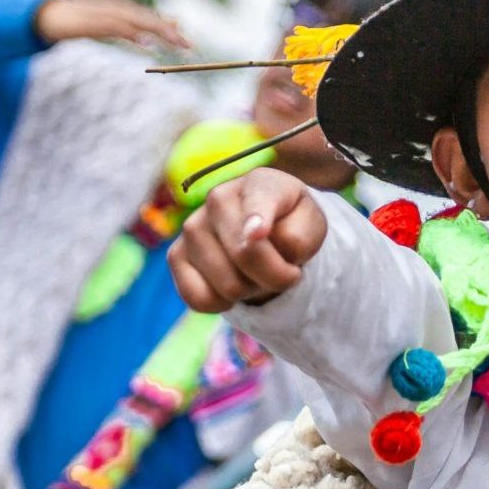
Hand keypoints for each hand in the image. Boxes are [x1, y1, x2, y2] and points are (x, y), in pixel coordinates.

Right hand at [34, 0, 189, 51]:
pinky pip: (116, 27)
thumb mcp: (108, 26)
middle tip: (189, 45)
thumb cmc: (79, 21)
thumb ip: (130, 29)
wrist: (49, 14)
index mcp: (120, 11)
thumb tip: (150, 37)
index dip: (169, 29)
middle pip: (147, 19)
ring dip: (157, 30)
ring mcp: (105, 13)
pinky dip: (133, 33)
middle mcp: (116, 9)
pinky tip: (146, 41)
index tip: (187, 42)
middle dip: (169, 32)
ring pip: (136, 21)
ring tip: (175, 42)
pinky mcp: (93, 21)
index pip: (149, 18)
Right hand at [169, 169, 327, 311]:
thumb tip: (256, 237)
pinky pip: (199, 298)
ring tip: (256, 272)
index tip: (258, 234)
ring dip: (250, 290)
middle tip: (284, 271)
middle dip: (275, 277)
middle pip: (246, 256)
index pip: (259, 200)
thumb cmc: (292, 227)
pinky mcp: (176, 255)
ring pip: (228, 285)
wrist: (267, 236)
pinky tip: (231, 285)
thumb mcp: (312, 228)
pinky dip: (222, 304)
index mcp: (261, 183)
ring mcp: (193, 226)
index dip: (257, 219)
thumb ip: (297, 234)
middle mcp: (219, 198)